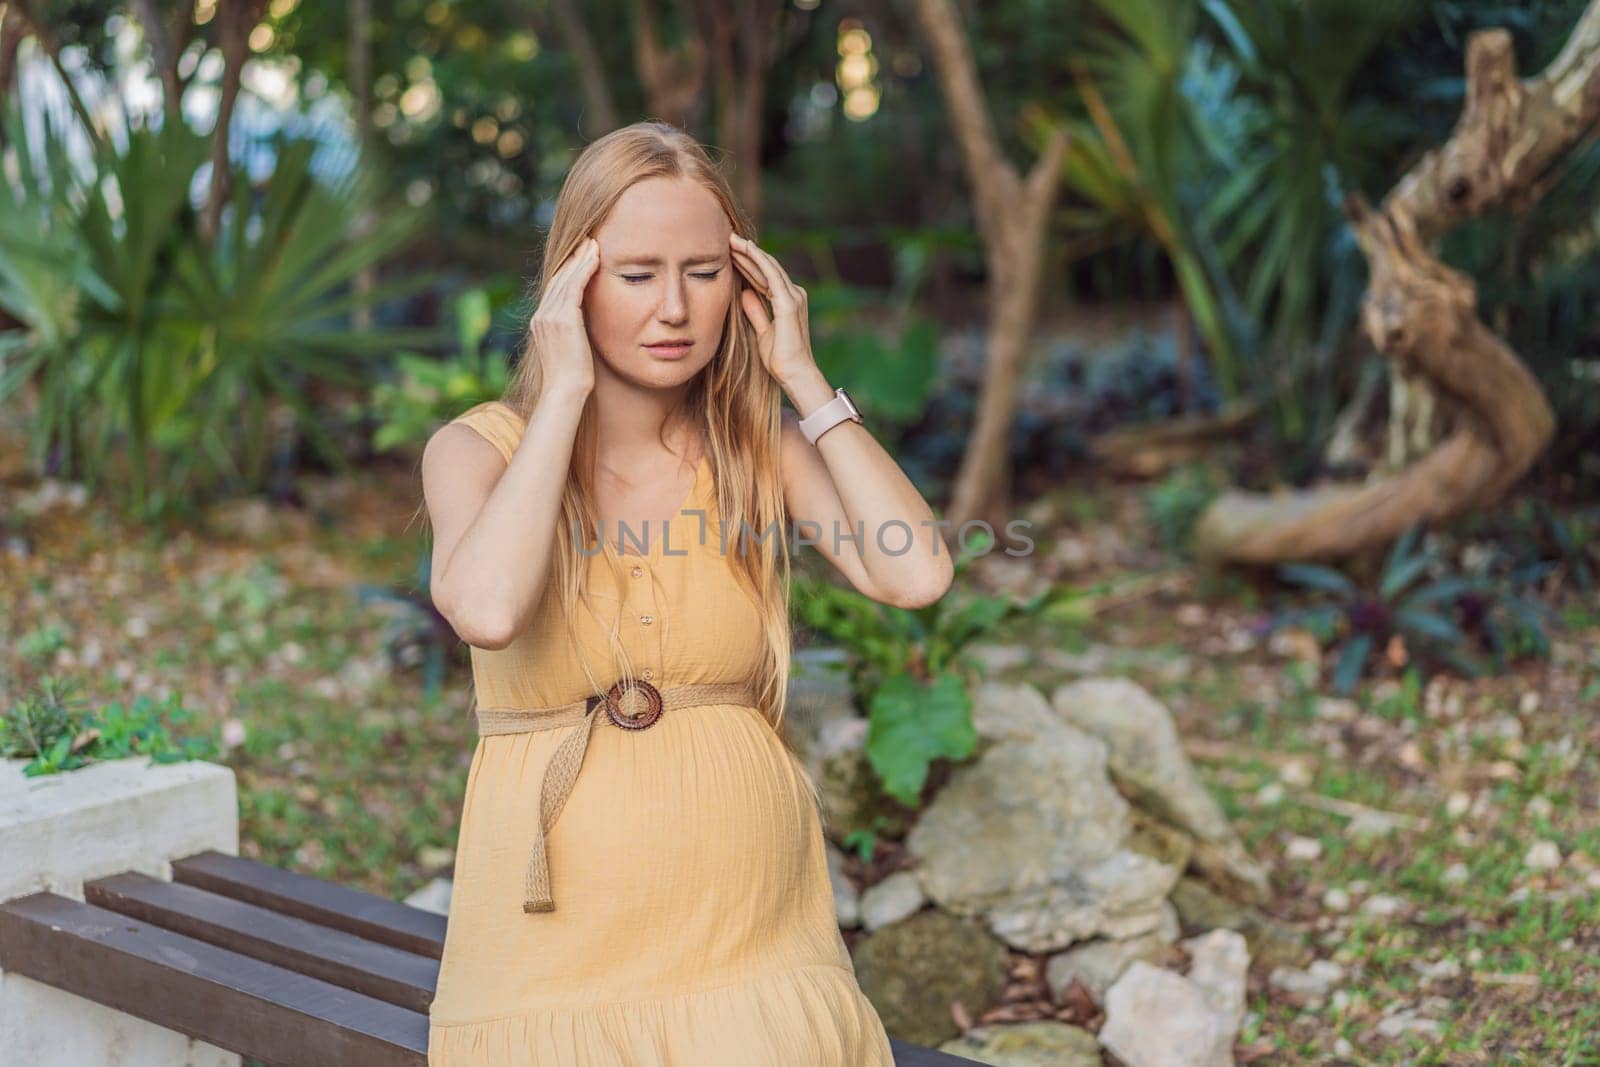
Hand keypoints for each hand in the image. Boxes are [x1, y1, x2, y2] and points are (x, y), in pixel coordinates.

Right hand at [530, 236, 600, 395]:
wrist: (566, 391)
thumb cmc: (573, 379)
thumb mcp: (570, 351)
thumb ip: (573, 334)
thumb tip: (583, 329)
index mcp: (541, 323)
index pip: (555, 289)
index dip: (568, 271)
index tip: (581, 257)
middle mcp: (542, 315)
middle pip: (558, 278)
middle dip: (573, 259)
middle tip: (588, 241)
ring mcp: (549, 316)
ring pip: (566, 278)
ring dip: (581, 258)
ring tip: (594, 243)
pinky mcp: (563, 318)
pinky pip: (574, 285)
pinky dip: (584, 269)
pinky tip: (596, 257)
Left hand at [730, 232, 814, 385]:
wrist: (795, 374)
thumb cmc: (781, 359)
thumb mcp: (763, 332)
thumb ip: (756, 311)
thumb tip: (745, 293)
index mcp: (788, 301)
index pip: (765, 276)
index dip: (747, 263)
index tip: (730, 253)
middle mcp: (794, 294)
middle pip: (766, 267)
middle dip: (746, 252)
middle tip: (727, 237)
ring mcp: (794, 297)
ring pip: (768, 267)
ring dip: (749, 252)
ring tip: (731, 239)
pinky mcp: (789, 304)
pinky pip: (772, 276)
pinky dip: (759, 260)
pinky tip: (747, 249)